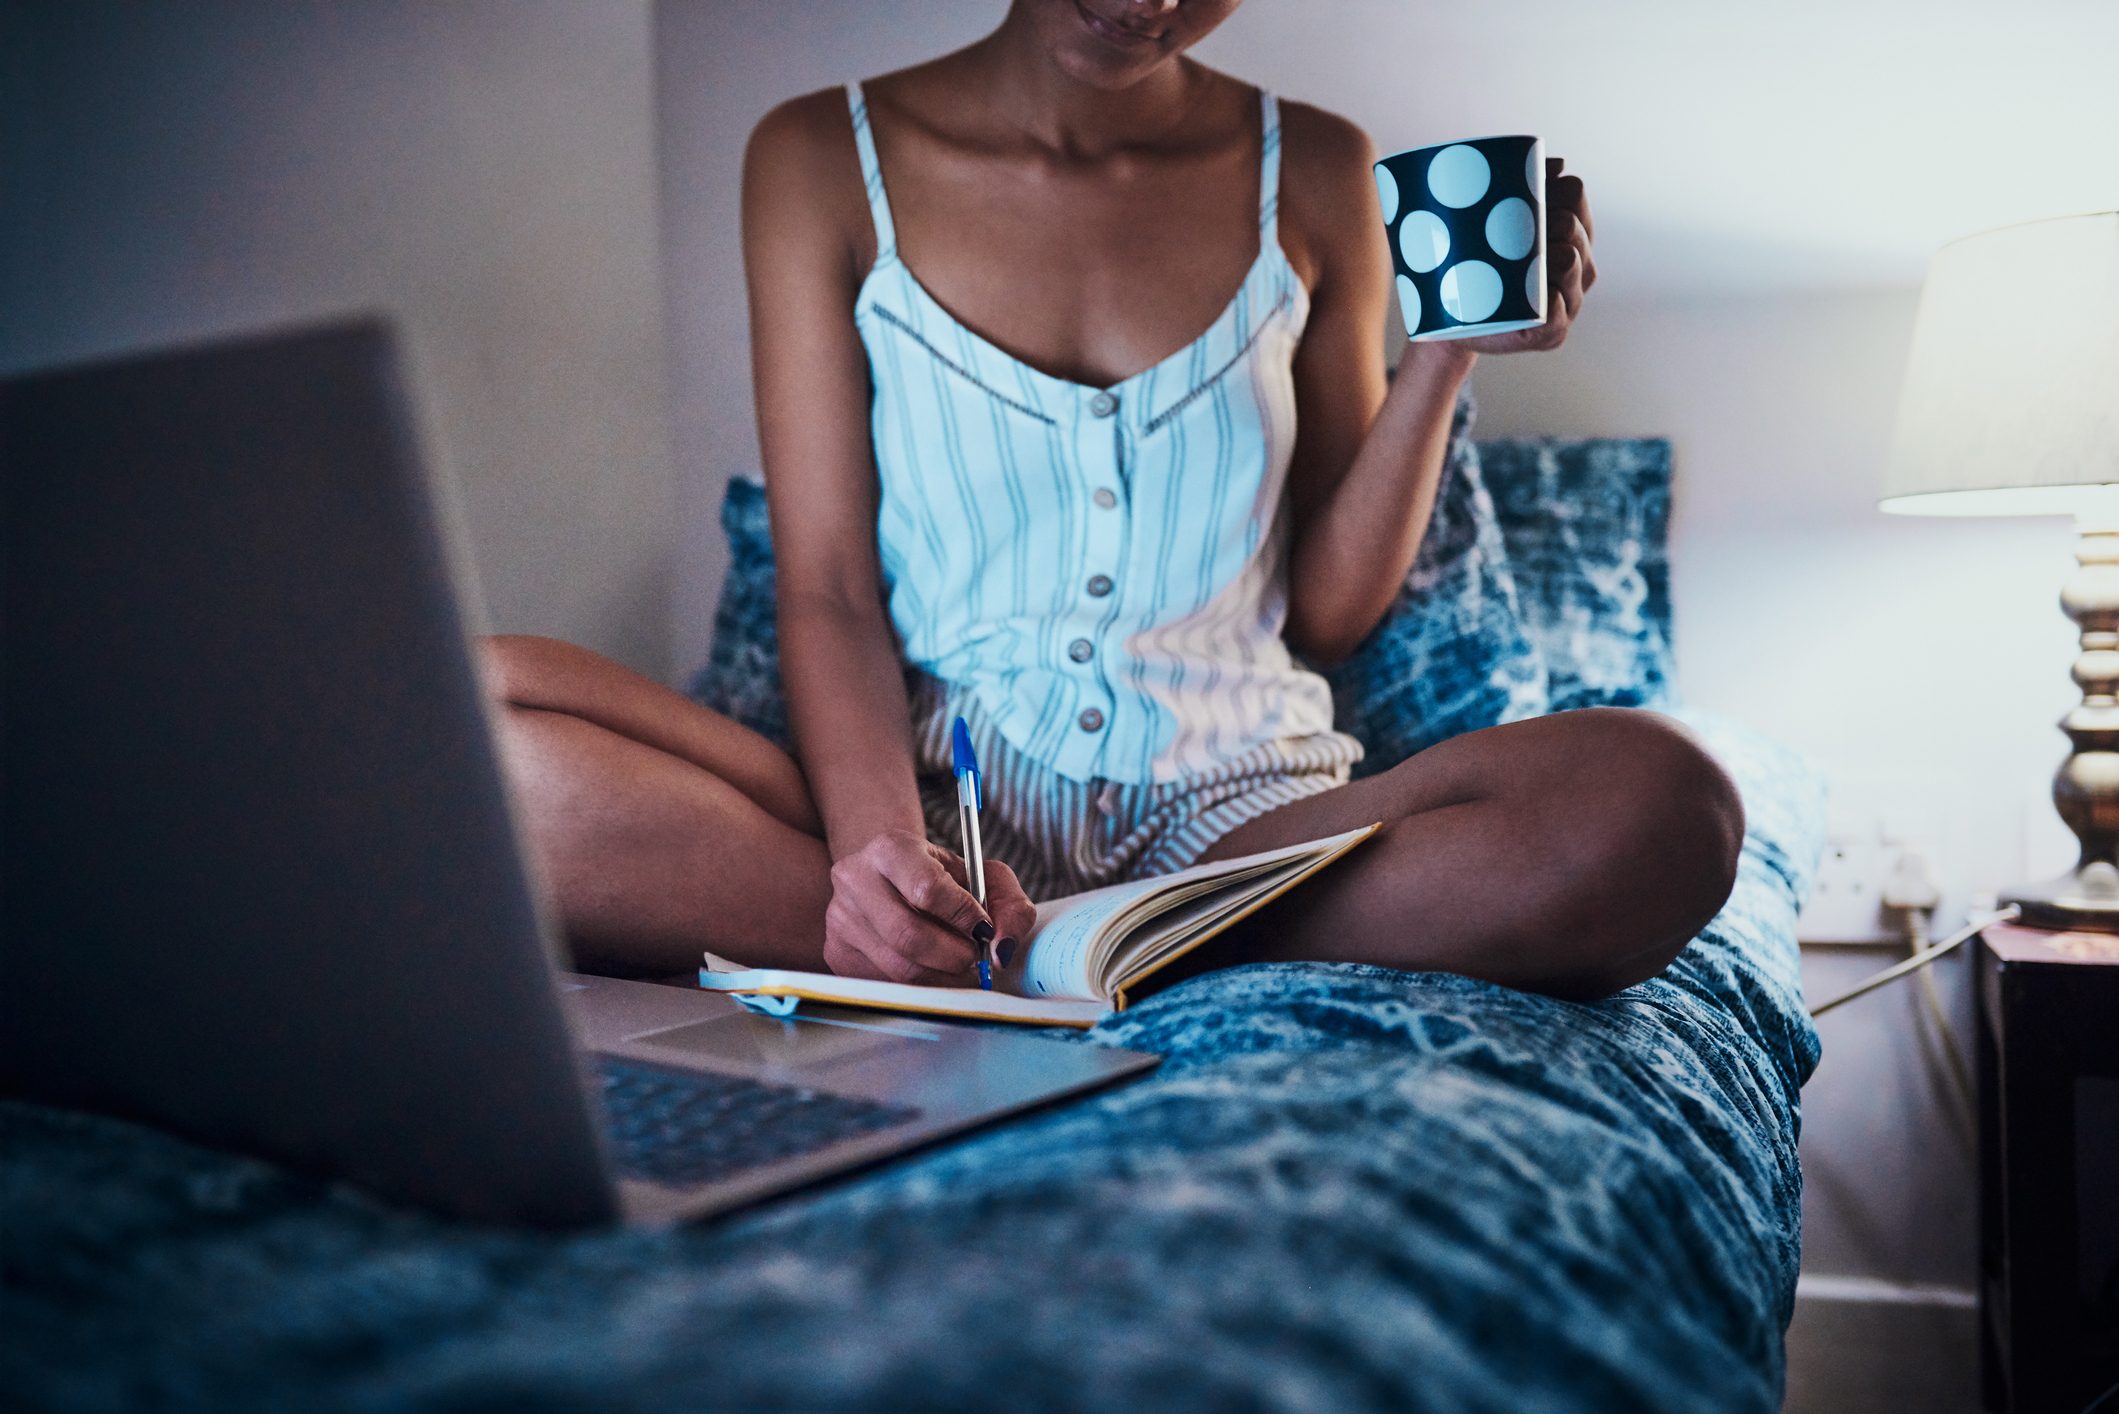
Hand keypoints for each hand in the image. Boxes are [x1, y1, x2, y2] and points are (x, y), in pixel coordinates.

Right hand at [822, 828, 1038, 984]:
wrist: (894, 879)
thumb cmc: (945, 879)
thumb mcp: (983, 876)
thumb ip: (1010, 905)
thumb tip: (1002, 951)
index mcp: (890, 848)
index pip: (927, 888)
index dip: (963, 916)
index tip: (983, 929)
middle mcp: (854, 878)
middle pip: (909, 935)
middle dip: (954, 956)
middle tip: (975, 958)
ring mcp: (840, 918)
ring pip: (898, 967)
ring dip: (941, 977)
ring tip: (957, 965)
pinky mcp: (836, 952)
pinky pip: (885, 984)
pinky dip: (919, 986)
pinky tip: (931, 970)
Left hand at [1453, 157, 1595, 355]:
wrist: (1451, 317)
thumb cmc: (1474, 262)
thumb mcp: (1483, 220)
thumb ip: (1512, 184)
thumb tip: (1557, 163)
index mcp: (1566, 231)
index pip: (1575, 195)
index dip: (1557, 189)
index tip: (1530, 191)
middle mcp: (1576, 265)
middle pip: (1576, 229)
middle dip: (1558, 222)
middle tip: (1529, 225)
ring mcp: (1567, 301)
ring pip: (1574, 268)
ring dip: (1561, 258)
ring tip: (1537, 255)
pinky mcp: (1550, 333)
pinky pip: (1558, 317)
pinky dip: (1554, 304)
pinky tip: (1546, 296)